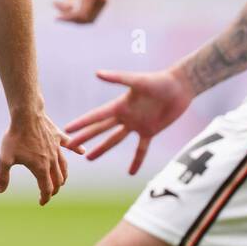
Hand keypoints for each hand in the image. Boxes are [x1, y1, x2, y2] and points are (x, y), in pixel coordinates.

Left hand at [0, 108, 78, 204]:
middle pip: (58, 180)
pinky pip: (70, 144)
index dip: (44, 198)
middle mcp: (52, 160)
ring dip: (63, 176)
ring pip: (64, 166)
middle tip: (48, 193)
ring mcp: (57, 148)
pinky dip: (77, 148)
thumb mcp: (5, 158)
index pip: (46, 188)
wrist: (26, 115)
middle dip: (54, 189)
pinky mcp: (58, 137)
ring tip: (61, 181)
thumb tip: (0, 190)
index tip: (41, 202)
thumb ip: (2, 176)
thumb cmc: (15, 137)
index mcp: (40, 168)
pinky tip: (82, 152)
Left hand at [54, 0, 107, 22]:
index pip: (82, 15)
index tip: (56, 17)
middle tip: (57, 16)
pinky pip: (91, 15)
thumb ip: (68, 0)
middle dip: (71, 20)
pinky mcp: (102, 1)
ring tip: (62, 10)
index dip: (68, 19)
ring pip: (89, 19)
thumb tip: (68, 12)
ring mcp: (104, 0)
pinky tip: (68, 10)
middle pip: (86, 20)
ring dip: (75, 19)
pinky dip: (79, 15)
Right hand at [65, 67, 192, 173]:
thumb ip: (118, 78)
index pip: (96, 116)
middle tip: (70, 146)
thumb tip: (97, 73)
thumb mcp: (138, 80)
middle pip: (101, 130)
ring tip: (89, 158)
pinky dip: (136, 160)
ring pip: (115, 140)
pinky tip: (130, 172)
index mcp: (120, 105)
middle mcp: (125, 116)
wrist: (180, 87)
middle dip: (85, 138)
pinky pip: (141, 149)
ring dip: (102, 149)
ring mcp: (136, 125)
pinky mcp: (150, 131)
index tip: (66, 128)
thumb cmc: (159, 80)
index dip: (81, 123)